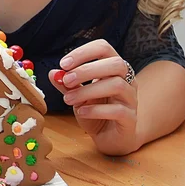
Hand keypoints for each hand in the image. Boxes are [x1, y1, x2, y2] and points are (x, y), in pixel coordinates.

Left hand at [48, 39, 140, 154]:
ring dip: (87, 90)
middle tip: (66, 80)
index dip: (83, 52)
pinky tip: (81, 112)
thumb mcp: (77, 94)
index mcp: (113, 68)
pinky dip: (95, 110)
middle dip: (87, 70)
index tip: (63, 64)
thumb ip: (66, 84)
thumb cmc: (95, 110)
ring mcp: (131, 99)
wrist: (111, 137)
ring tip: (68, 99)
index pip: (104, 48)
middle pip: (116, 64)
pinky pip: (117, 110)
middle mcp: (127, 80)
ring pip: (117, 85)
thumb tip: (53, 73)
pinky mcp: (130, 119)